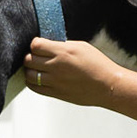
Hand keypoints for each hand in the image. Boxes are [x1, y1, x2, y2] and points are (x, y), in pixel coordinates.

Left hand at [22, 37, 136, 105]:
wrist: (108, 85)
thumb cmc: (98, 64)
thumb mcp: (81, 47)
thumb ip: (62, 45)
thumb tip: (47, 45)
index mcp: (63, 52)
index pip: (36, 45)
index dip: (35, 44)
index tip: (39, 45)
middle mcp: (56, 66)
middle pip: (28, 60)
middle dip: (30, 56)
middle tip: (36, 56)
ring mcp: (55, 81)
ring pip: (28, 75)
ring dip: (29, 70)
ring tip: (36, 68)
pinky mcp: (56, 93)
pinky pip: (35, 88)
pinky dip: (32, 82)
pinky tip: (37, 78)